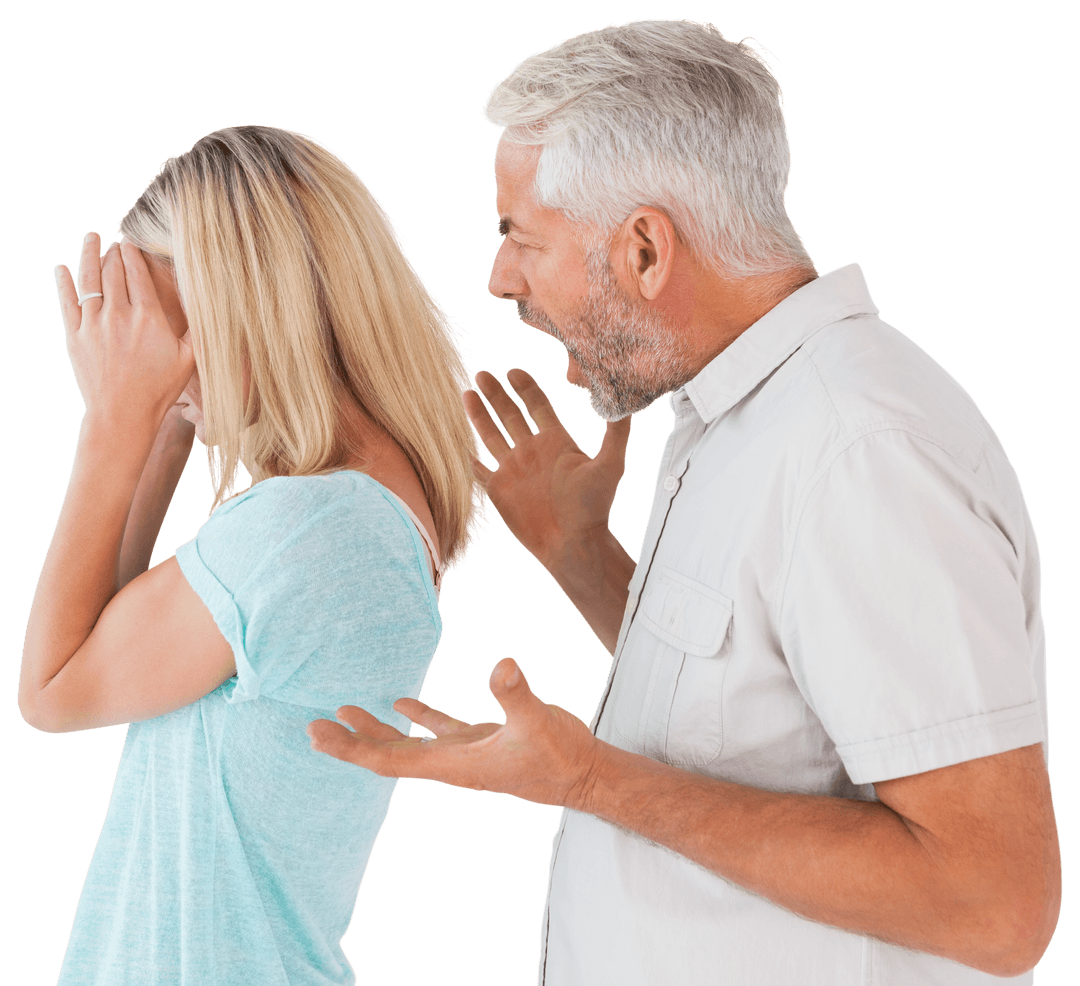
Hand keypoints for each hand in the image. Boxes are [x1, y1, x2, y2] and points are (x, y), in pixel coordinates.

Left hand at [55, 232, 194, 428]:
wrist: (122, 415)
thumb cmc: (159, 390)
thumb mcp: (189, 360)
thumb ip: (198, 332)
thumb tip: (216, 312)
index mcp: (148, 318)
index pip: (138, 273)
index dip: (134, 254)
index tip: (132, 242)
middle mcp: (119, 315)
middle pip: (113, 271)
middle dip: (114, 252)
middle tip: (116, 243)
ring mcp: (92, 324)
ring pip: (89, 279)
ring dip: (89, 255)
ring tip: (91, 238)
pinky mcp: (73, 336)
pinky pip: (66, 301)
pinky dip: (63, 282)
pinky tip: (62, 269)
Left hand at [307, 657, 600, 809]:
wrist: (586, 776)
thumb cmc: (562, 756)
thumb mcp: (539, 722)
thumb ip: (517, 695)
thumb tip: (502, 665)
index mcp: (455, 766)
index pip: (390, 760)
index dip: (353, 748)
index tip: (319, 734)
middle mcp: (452, 765)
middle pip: (389, 756)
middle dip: (352, 742)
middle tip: (313, 726)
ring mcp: (465, 755)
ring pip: (410, 745)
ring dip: (377, 730)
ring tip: (345, 712)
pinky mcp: (481, 743)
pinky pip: (440, 731)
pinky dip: (418, 718)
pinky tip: (402, 702)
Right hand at [464, 369, 631, 565]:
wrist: (572, 542)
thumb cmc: (594, 506)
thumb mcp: (610, 465)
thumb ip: (617, 432)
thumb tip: (625, 400)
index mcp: (555, 441)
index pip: (537, 405)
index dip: (525, 386)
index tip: (514, 371)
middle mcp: (532, 451)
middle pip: (510, 414)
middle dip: (496, 394)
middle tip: (482, 373)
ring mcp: (514, 470)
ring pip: (491, 435)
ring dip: (479, 415)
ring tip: (467, 393)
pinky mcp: (499, 490)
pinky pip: (479, 471)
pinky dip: (468, 459)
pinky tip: (458, 447)